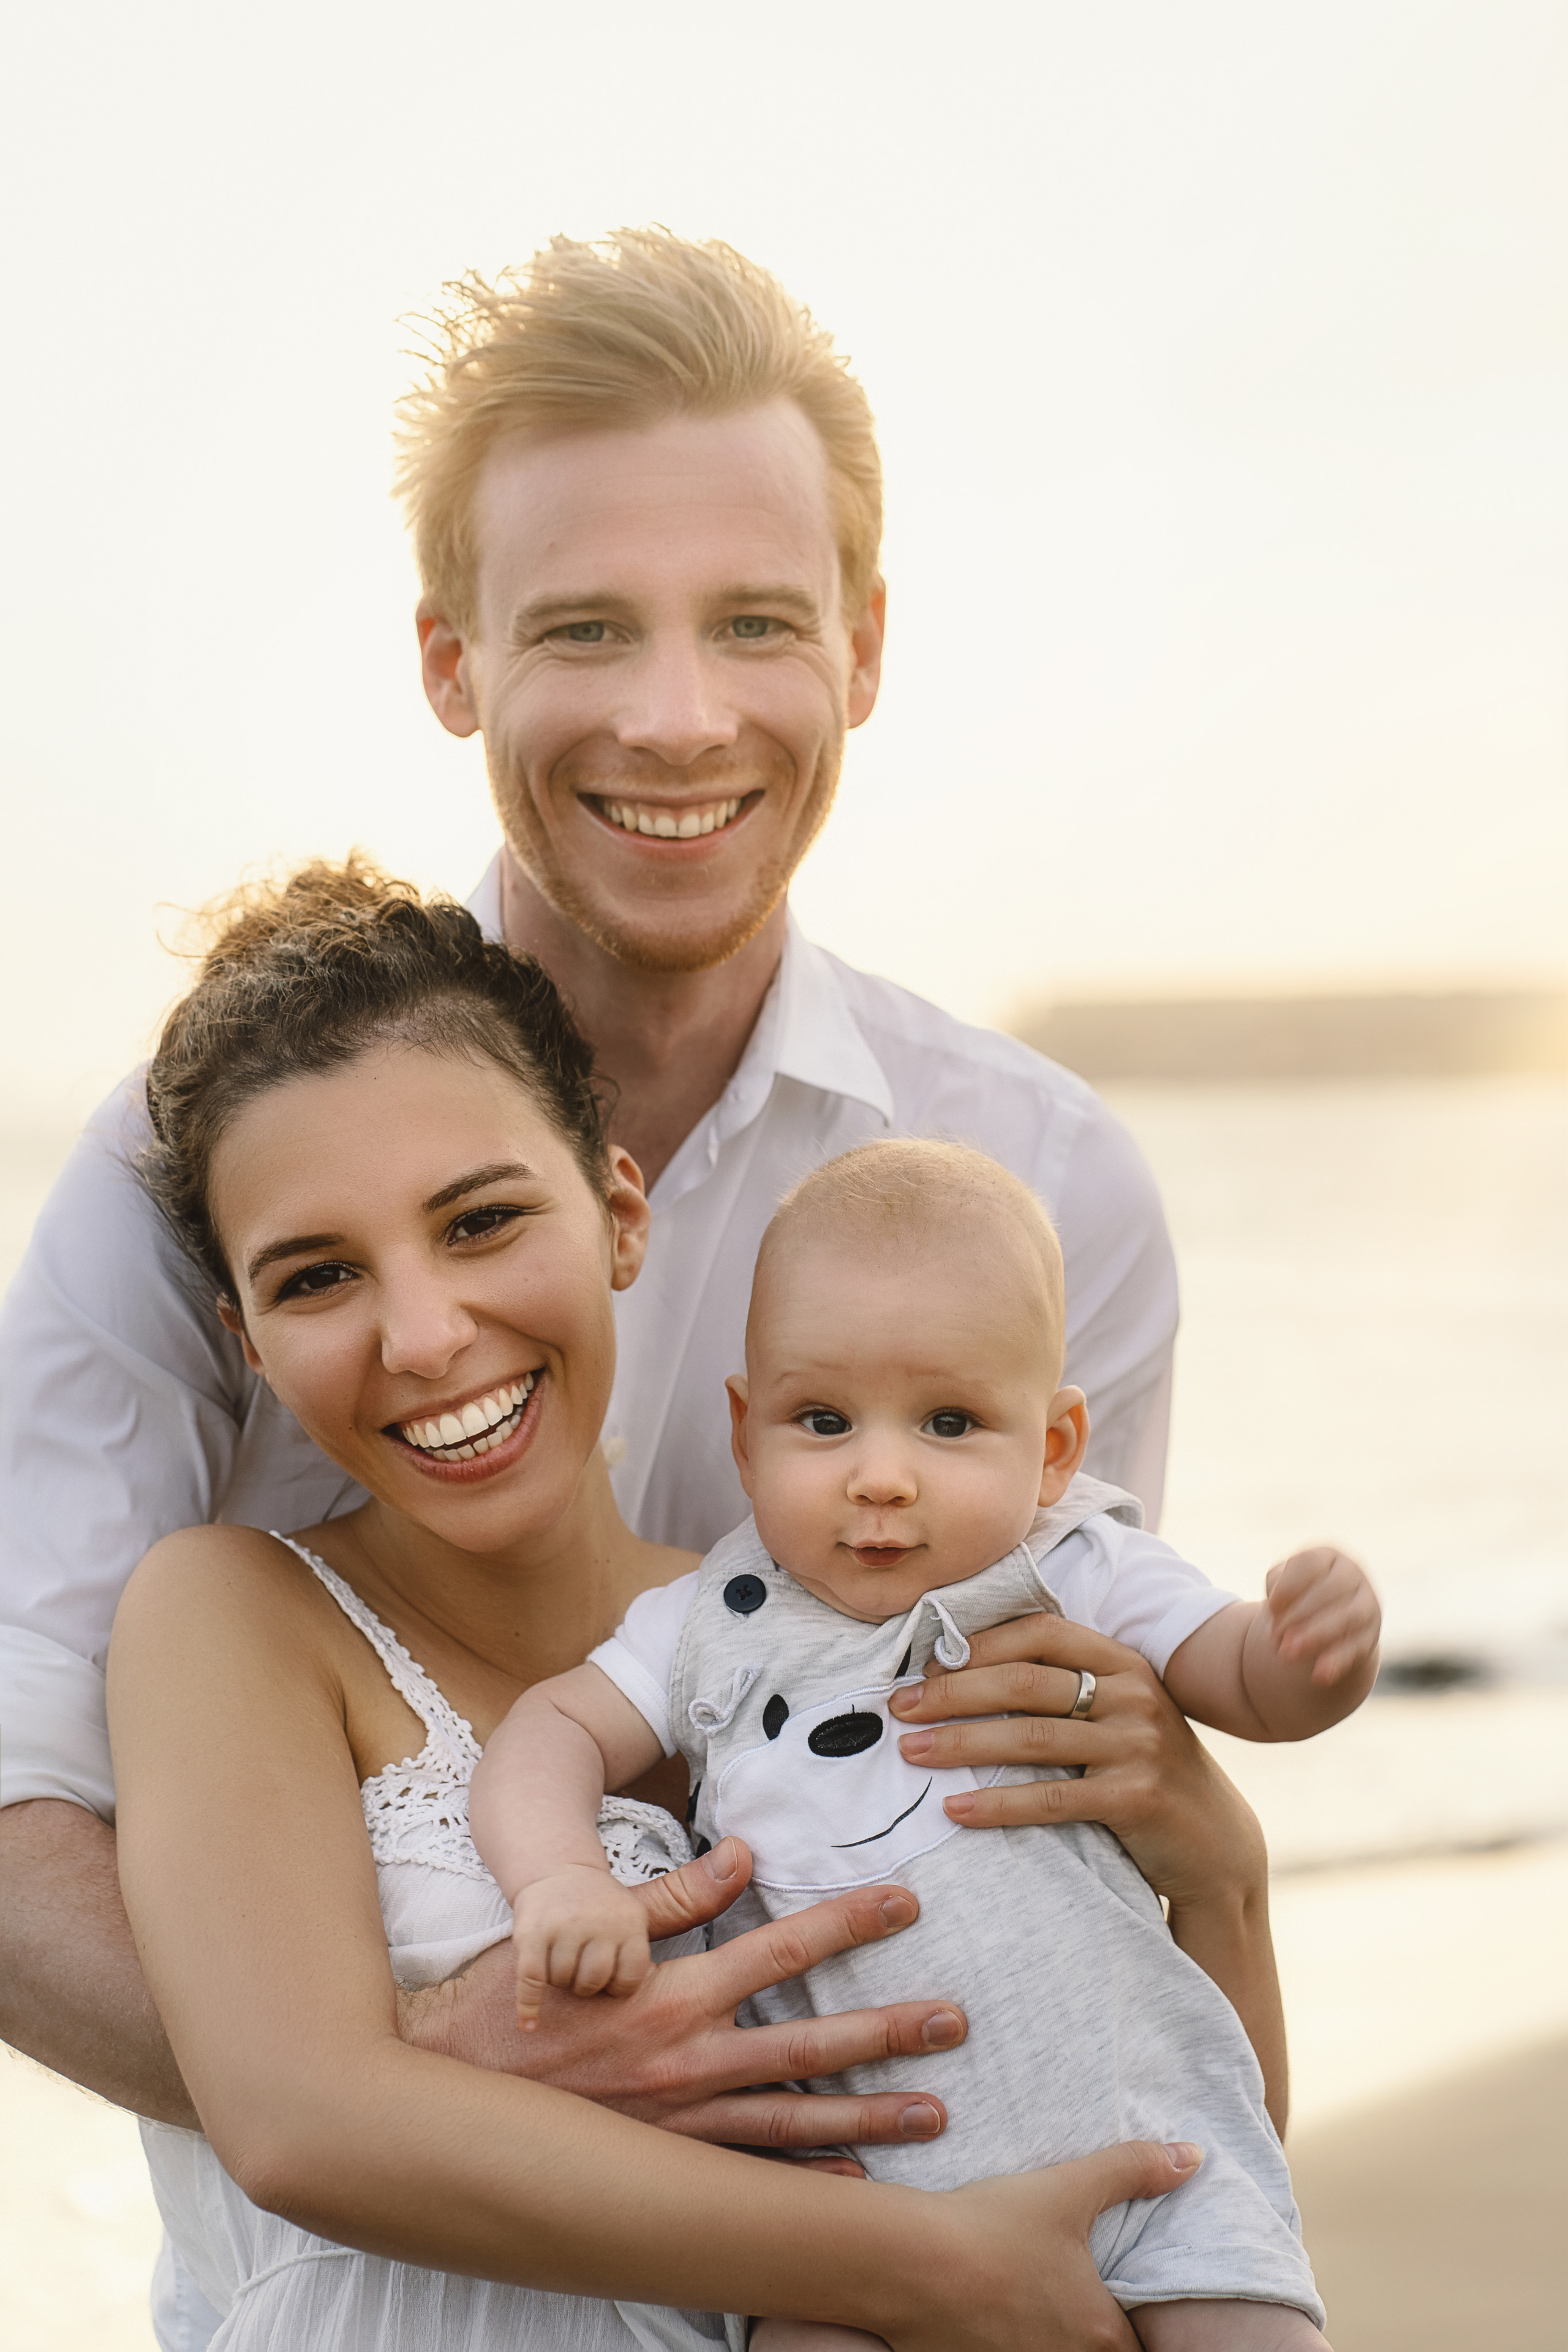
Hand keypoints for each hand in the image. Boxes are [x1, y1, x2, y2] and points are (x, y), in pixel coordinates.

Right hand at [398, 1837, 966, 2150]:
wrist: (443, 2088)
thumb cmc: (514, 1999)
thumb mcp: (586, 1930)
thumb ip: (670, 1896)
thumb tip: (740, 1853)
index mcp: (672, 1995)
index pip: (779, 1948)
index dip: (846, 1923)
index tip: (904, 1903)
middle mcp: (687, 2063)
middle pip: (809, 2045)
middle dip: (887, 2034)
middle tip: (955, 2023)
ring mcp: (680, 2123)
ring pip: (795, 2121)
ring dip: (870, 2118)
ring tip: (936, 2114)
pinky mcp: (665, 2162)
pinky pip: (749, 2174)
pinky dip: (805, 2179)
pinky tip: (855, 2182)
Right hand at [510, 1865, 650, 2026]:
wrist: (558, 1869)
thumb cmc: (599, 1907)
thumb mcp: (631, 1916)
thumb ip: (636, 1954)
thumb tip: (645, 2008)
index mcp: (630, 1920)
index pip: (630, 1979)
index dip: (617, 1986)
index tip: (608, 1979)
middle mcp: (598, 1921)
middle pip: (593, 1982)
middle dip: (584, 1983)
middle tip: (579, 1966)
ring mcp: (564, 1925)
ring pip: (562, 1981)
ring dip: (559, 1979)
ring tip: (559, 1959)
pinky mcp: (532, 1932)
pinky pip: (531, 1980)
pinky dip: (528, 2006)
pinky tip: (529, 2025)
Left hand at [887, 1614, 1265, 1913]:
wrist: (1216, 1845)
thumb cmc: (1144, 1770)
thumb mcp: (1117, 1714)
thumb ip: (1063, 1689)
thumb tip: (959, 1672)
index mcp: (1123, 1661)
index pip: (1039, 1632)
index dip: (978, 1644)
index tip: (924, 1665)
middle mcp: (1134, 1694)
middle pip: (1024, 1682)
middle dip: (952, 1693)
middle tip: (899, 1708)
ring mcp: (1138, 1746)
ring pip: (1029, 1738)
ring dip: (960, 1744)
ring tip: (910, 1752)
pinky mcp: (1135, 1799)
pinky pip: (1049, 1798)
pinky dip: (995, 1804)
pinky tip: (955, 1810)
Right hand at [887, 2139, 1204, 2351]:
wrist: (906, 2262)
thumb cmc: (992, 2227)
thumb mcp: (1069, 2189)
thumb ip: (1132, 2171)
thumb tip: (1193, 2157)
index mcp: (1099, 2334)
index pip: (1138, 2349)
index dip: (1134, 2329)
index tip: (1117, 2298)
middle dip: (1090, 2332)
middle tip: (1072, 2293)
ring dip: (1047, 2335)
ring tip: (1029, 2299)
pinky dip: (1004, 2341)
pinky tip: (989, 2311)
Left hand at [1263, 1546, 1379, 1686]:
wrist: (1328, 1614)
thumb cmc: (1298, 1591)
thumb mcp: (1283, 1582)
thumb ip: (1278, 1587)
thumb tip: (1277, 1611)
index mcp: (1327, 1557)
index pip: (1311, 1564)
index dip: (1290, 1586)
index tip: (1271, 1607)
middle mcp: (1353, 1576)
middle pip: (1333, 1589)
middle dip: (1301, 1613)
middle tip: (1274, 1635)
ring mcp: (1367, 1606)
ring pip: (1349, 1618)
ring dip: (1318, 1635)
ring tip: (1287, 1652)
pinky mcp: (1369, 1637)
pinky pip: (1357, 1648)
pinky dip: (1338, 1661)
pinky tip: (1319, 1675)